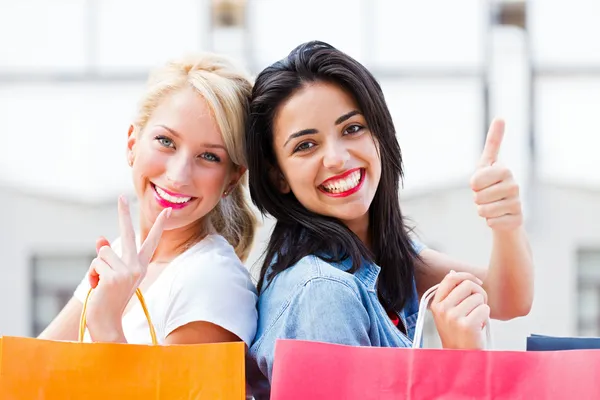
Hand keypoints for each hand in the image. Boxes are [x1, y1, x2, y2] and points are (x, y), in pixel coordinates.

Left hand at [85, 195, 170, 341]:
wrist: (108, 323)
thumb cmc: (109, 300)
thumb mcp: (111, 276)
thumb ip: (108, 257)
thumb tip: (99, 239)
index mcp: (140, 267)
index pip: (151, 242)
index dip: (160, 225)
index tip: (168, 210)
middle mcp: (137, 267)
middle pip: (128, 234)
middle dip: (124, 213)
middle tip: (121, 196)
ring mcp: (128, 271)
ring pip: (103, 254)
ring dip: (97, 269)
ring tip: (101, 285)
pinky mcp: (115, 276)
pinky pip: (96, 264)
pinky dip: (92, 276)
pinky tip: (98, 288)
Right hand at [430, 271, 489, 349]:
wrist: (461, 356)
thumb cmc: (457, 334)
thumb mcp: (446, 313)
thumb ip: (450, 294)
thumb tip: (454, 273)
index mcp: (437, 304)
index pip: (451, 278)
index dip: (466, 276)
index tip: (476, 282)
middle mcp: (443, 309)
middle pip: (468, 285)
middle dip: (479, 293)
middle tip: (478, 305)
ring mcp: (453, 317)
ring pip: (478, 298)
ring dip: (482, 307)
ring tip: (476, 318)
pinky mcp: (467, 325)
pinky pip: (485, 309)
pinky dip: (486, 317)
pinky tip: (479, 326)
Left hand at [470, 118, 522, 230]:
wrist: (505, 210)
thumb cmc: (492, 184)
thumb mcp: (487, 163)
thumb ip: (493, 142)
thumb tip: (501, 117)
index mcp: (504, 170)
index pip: (476, 180)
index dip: (474, 184)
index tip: (480, 182)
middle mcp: (514, 185)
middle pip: (478, 197)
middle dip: (477, 198)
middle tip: (486, 196)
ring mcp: (517, 203)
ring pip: (483, 211)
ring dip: (482, 210)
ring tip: (492, 205)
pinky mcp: (517, 219)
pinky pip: (491, 223)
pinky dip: (490, 222)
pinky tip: (499, 217)